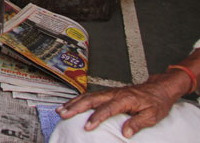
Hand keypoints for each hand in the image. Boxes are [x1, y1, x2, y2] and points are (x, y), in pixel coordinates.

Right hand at [56, 72, 187, 137]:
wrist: (159, 88)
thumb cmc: (156, 101)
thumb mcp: (153, 115)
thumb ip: (138, 124)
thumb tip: (125, 133)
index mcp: (125, 99)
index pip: (106, 109)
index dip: (96, 118)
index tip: (87, 126)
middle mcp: (114, 94)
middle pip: (91, 99)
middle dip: (75, 107)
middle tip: (63, 114)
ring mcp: (110, 92)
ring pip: (88, 96)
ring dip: (73, 103)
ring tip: (61, 110)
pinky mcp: (109, 94)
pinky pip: (90, 96)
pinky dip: (79, 100)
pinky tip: (71, 105)